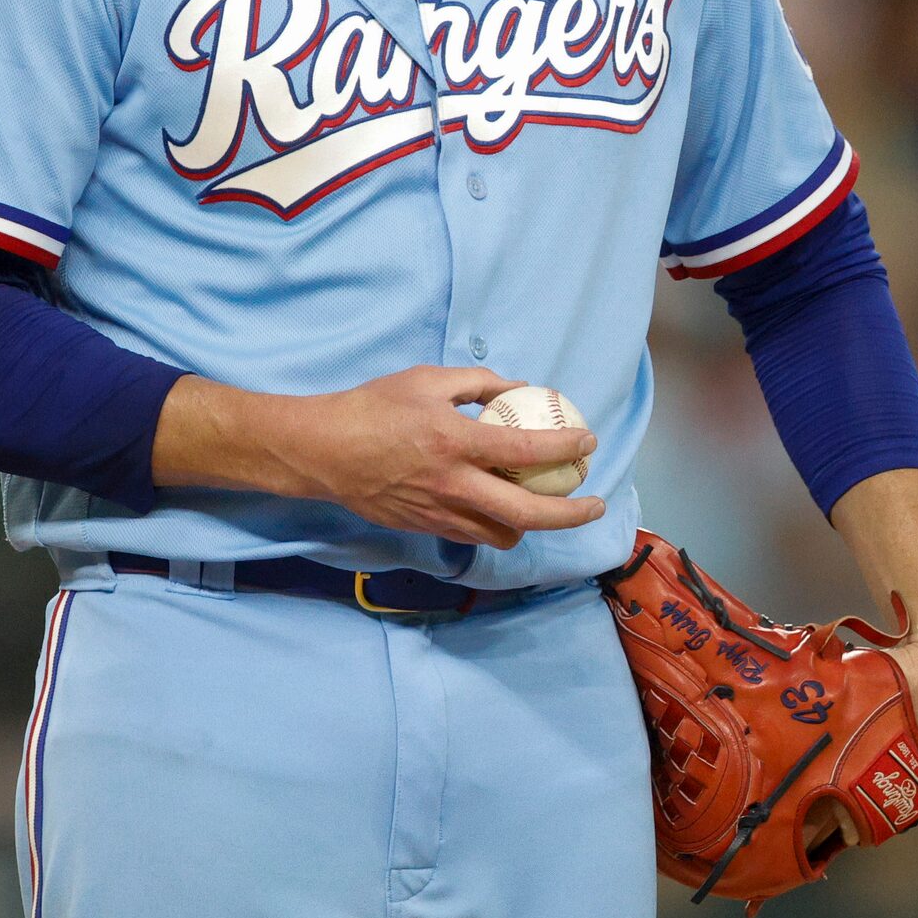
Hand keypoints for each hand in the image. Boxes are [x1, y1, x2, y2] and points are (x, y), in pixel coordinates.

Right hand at [155, 366, 603, 549]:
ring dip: (532, 522)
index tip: (588, 443)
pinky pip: (474, 537)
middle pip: (528, 515)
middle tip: (595, 502)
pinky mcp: (426, 529)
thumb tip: (517, 387)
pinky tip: (501, 508)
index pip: (525, 452)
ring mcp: (440, 514)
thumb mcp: (426, 379)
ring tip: (543, 502)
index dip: (565, 449)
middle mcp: (453, 486)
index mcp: (455, 442)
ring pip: (504, 535)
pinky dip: (496, 526)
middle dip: (572, 514)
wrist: (323, 451)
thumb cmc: (373, 407)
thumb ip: (477, 383)